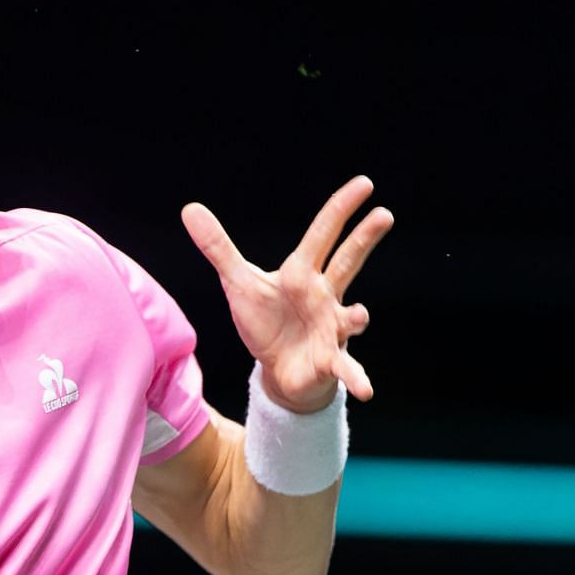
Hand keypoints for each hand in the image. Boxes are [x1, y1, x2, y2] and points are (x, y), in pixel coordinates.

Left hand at [182, 175, 391, 412]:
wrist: (279, 368)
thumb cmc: (266, 321)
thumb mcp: (239, 282)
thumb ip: (218, 247)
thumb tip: (190, 208)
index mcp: (302, 274)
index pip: (322, 235)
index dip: (340, 209)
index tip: (365, 184)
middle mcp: (323, 295)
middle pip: (347, 262)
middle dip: (363, 240)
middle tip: (385, 215)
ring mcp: (330, 327)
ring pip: (350, 317)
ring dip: (356, 317)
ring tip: (360, 316)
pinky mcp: (329, 359)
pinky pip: (346, 367)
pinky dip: (356, 377)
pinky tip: (366, 390)